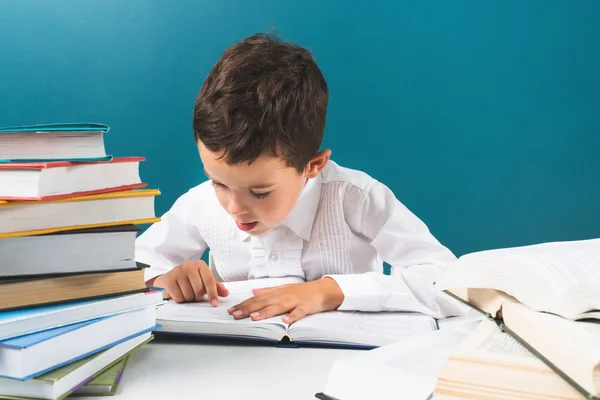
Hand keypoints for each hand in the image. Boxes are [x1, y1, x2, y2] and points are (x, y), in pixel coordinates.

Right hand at [153, 260, 228, 306]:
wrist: (169, 278)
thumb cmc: (188, 280)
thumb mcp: (202, 281)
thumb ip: (215, 287)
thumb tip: (226, 293)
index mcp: (200, 265)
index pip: (209, 280)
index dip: (213, 294)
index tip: (215, 304)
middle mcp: (189, 265)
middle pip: (199, 290)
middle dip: (197, 296)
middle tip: (194, 294)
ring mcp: (177, 271)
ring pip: (189, 295)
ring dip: (188, 298)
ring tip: (185, 292)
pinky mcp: (168, 279)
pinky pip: (178, 297)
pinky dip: (179, 300)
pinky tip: (177, 293)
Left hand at [227, 277, 343, 323]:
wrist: (323, 289)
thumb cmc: (303, 291)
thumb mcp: (283, 288)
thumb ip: (268, 290)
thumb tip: (253, 291)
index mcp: (277, 292)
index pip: (257, 299)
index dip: (244, 304)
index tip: (232, 310)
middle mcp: (283, 296)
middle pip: (264, 302)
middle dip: (249, 308)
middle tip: (236, 314)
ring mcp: (295, 301)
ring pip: (278, 306)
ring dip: (266, 312)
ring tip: (254, 317)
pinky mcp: (306, 307)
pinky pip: (298, 312)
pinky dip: (292, 316)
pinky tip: (285, 321)